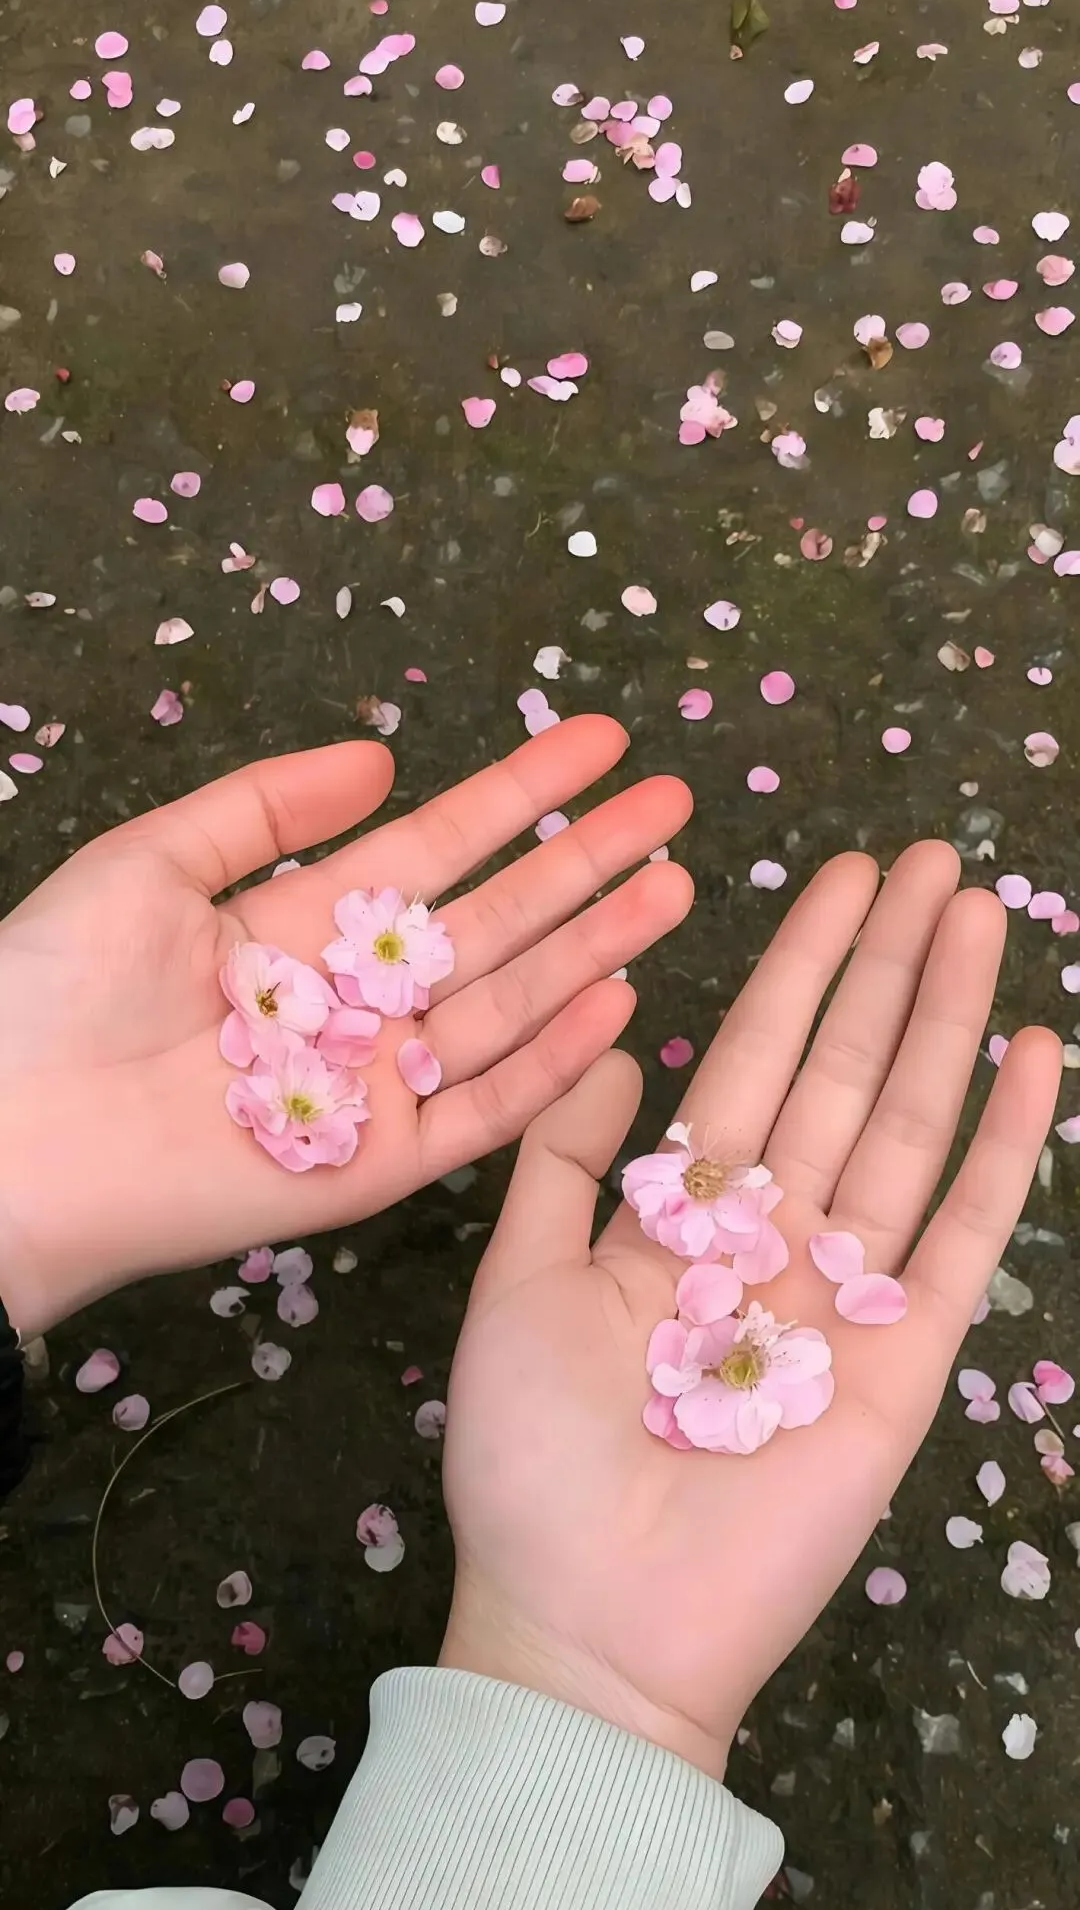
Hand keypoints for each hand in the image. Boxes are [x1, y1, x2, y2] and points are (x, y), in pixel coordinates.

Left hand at [0, 720, 691, 1333]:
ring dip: (591, 948)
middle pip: (496, 922)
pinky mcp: (374, 1165)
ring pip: (507, 1008)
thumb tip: (382, 757)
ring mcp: (372, 1083)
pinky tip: (614, 1003)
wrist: (4, 1137)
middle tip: (673, 804)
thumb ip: (267, 809)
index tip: (598, 744)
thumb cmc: (48, 993)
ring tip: (671, 884)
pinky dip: (549, 1065)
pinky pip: (480, 1111)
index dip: (520, 795)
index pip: (439, 849)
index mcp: (302, 927)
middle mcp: (354, 1001)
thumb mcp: (149, 863)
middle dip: (585, 861)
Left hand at [441, 844, 1061, 1777]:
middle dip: (887, 966)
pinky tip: (1030, 1056)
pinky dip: (1000, 1147)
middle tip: (934, 859)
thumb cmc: (530, 1464)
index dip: (797, 969)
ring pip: (906, 1127)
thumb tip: (608, 1052)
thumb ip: (558, 1166)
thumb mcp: (515, 1287)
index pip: (752, 1062)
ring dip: (945, 1020)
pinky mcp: (904, 1360)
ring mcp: (845, 1295)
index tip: (839, 879)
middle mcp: (770, 1241)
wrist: (587, 1620)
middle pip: (842, 1074)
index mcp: (678, 1219)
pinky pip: (962, 1235)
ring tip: (981, 915)